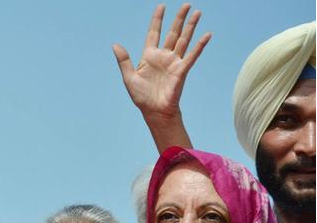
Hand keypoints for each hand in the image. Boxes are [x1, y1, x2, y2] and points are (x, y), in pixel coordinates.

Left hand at [113, 3, 210, 121]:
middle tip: (186, 4)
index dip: (158, 20)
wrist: (153, 111)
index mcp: (149, 56)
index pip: (154, 33)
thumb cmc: (142, 97)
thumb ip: (124, 60)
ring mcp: (173, 62)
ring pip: (184, 40)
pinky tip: (207, 35)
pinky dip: (200, 45)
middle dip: (179, 18)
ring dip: (191, 26)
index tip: (162, 6)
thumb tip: (115, 45)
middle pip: (172, 33)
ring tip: (197, 12)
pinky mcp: (182, 70)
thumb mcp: (129, 77)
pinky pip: (192, 55)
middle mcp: (163, 56)